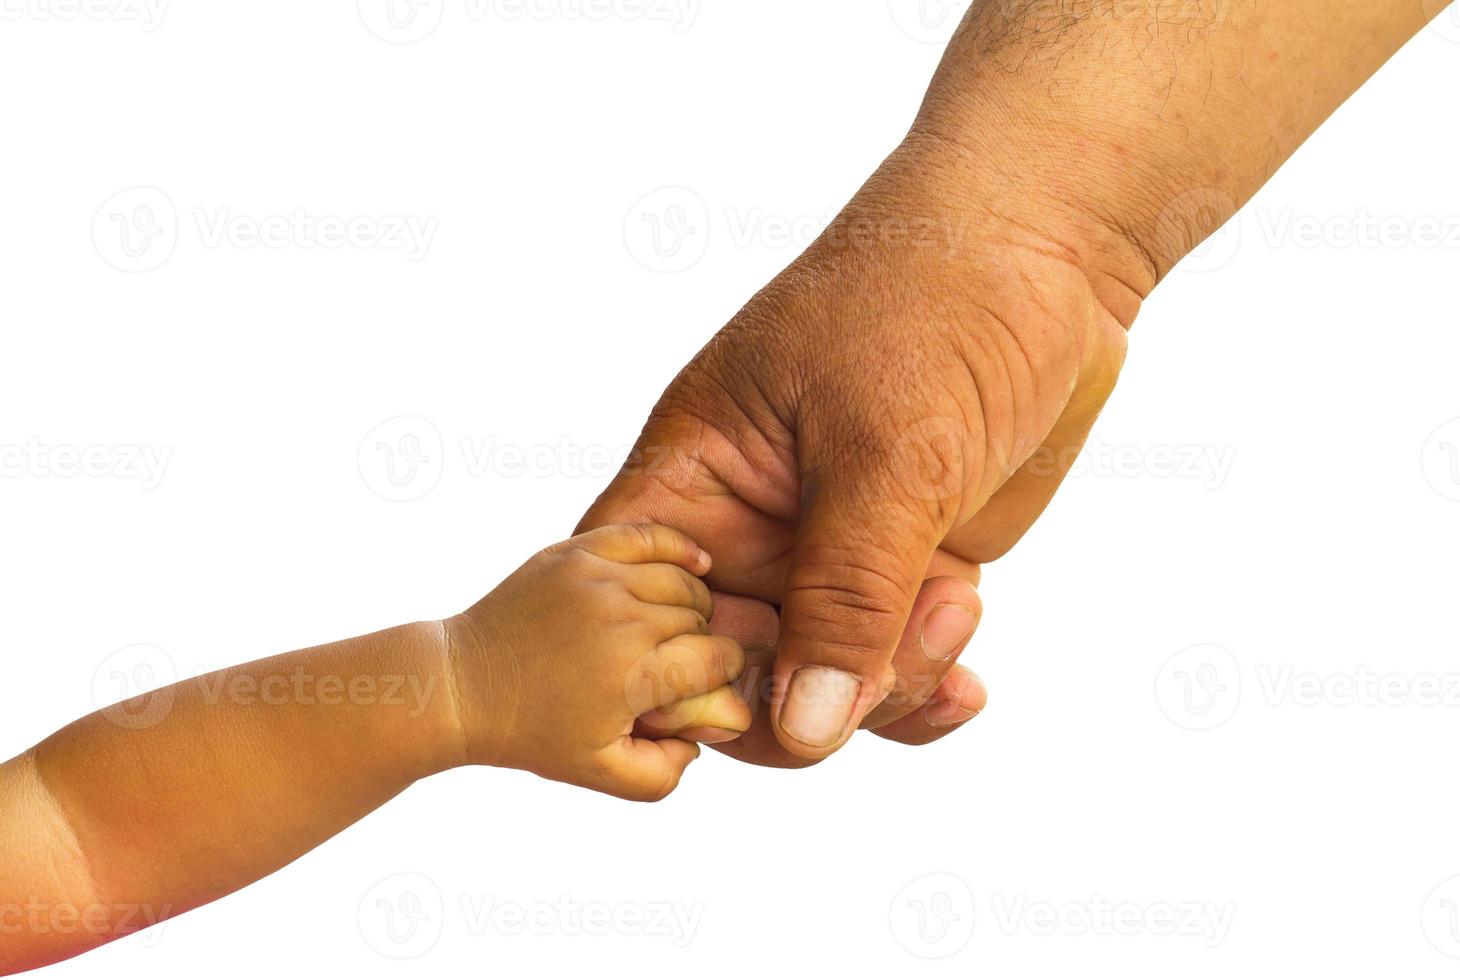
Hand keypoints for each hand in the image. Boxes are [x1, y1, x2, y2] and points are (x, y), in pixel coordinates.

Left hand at [445, 523, 748, 800]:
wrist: (463, 687)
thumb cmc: (533, 732)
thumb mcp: (602, 773)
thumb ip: (664, 774)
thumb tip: (699, 742)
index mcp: (635, 675)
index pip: (719, 659)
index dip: (726, 673)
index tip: (710, 682)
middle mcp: (623, 620)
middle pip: (702, 619)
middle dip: (703, 642)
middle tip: (681, 661)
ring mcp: (598, 580)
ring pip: (681, 579)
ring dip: (692, 602)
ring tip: (678, 624)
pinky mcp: (577, 554)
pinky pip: (646, 536)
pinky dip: (678, 547)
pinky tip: (695, 563)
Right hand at [581, 132, 1137, 762]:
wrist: (1046, 245)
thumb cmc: (935, 302)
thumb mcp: (885, 451)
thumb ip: (844, 596)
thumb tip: (804, 732)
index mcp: (697, 474)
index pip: (638, 600)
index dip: (668, 670)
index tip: (747, 693)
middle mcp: (749, 524)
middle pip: (727, 668)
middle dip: (800, 697)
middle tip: (883, 669)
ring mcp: (826, 551)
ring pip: (817, 682)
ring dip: (884, 689)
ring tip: (955, 614)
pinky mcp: (901, 565)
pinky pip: (887, 664)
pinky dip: (922, 689)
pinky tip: (966, 690)